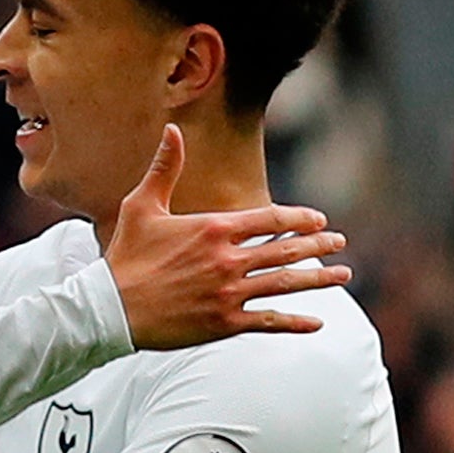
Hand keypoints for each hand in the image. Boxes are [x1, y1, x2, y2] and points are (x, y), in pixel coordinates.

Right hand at [104, 124, 349, 349]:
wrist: (111, 308)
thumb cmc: (125, 256)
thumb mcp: (142, 205)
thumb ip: (165, 168)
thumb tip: (172, 130)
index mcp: (215, 228)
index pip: (272, 219)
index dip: (300, 219)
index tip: (319, 220)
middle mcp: (229, 260)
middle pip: (287, 250)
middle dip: (318, 245)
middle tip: (339, 243)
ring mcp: (230, 293)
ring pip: (286, 284)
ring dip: (318, 279)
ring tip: (343, 275)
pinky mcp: (224, 323)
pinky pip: (270, 321)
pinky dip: (296, 322)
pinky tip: (318, 321)